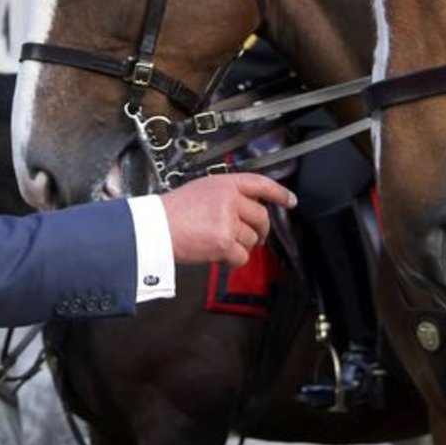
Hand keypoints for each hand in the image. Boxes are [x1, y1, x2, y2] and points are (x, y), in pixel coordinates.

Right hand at [159, 173, 296, 266]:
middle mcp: (230, 199)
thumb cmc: (172, 211)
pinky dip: (234, 261)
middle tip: (256, 238)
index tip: (290, 201)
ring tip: (223, 246)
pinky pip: (241, 256)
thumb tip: (245, 212)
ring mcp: (228, 220)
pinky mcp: (224, 242)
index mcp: (225, 183)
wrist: (155, 228)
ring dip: (242, 247)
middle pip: (261, 217)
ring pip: (251, 239)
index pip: (260, 184)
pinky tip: (223, 259)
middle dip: (260, 231)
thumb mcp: (202, 191)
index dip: (278, 193)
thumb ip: (226, 196)